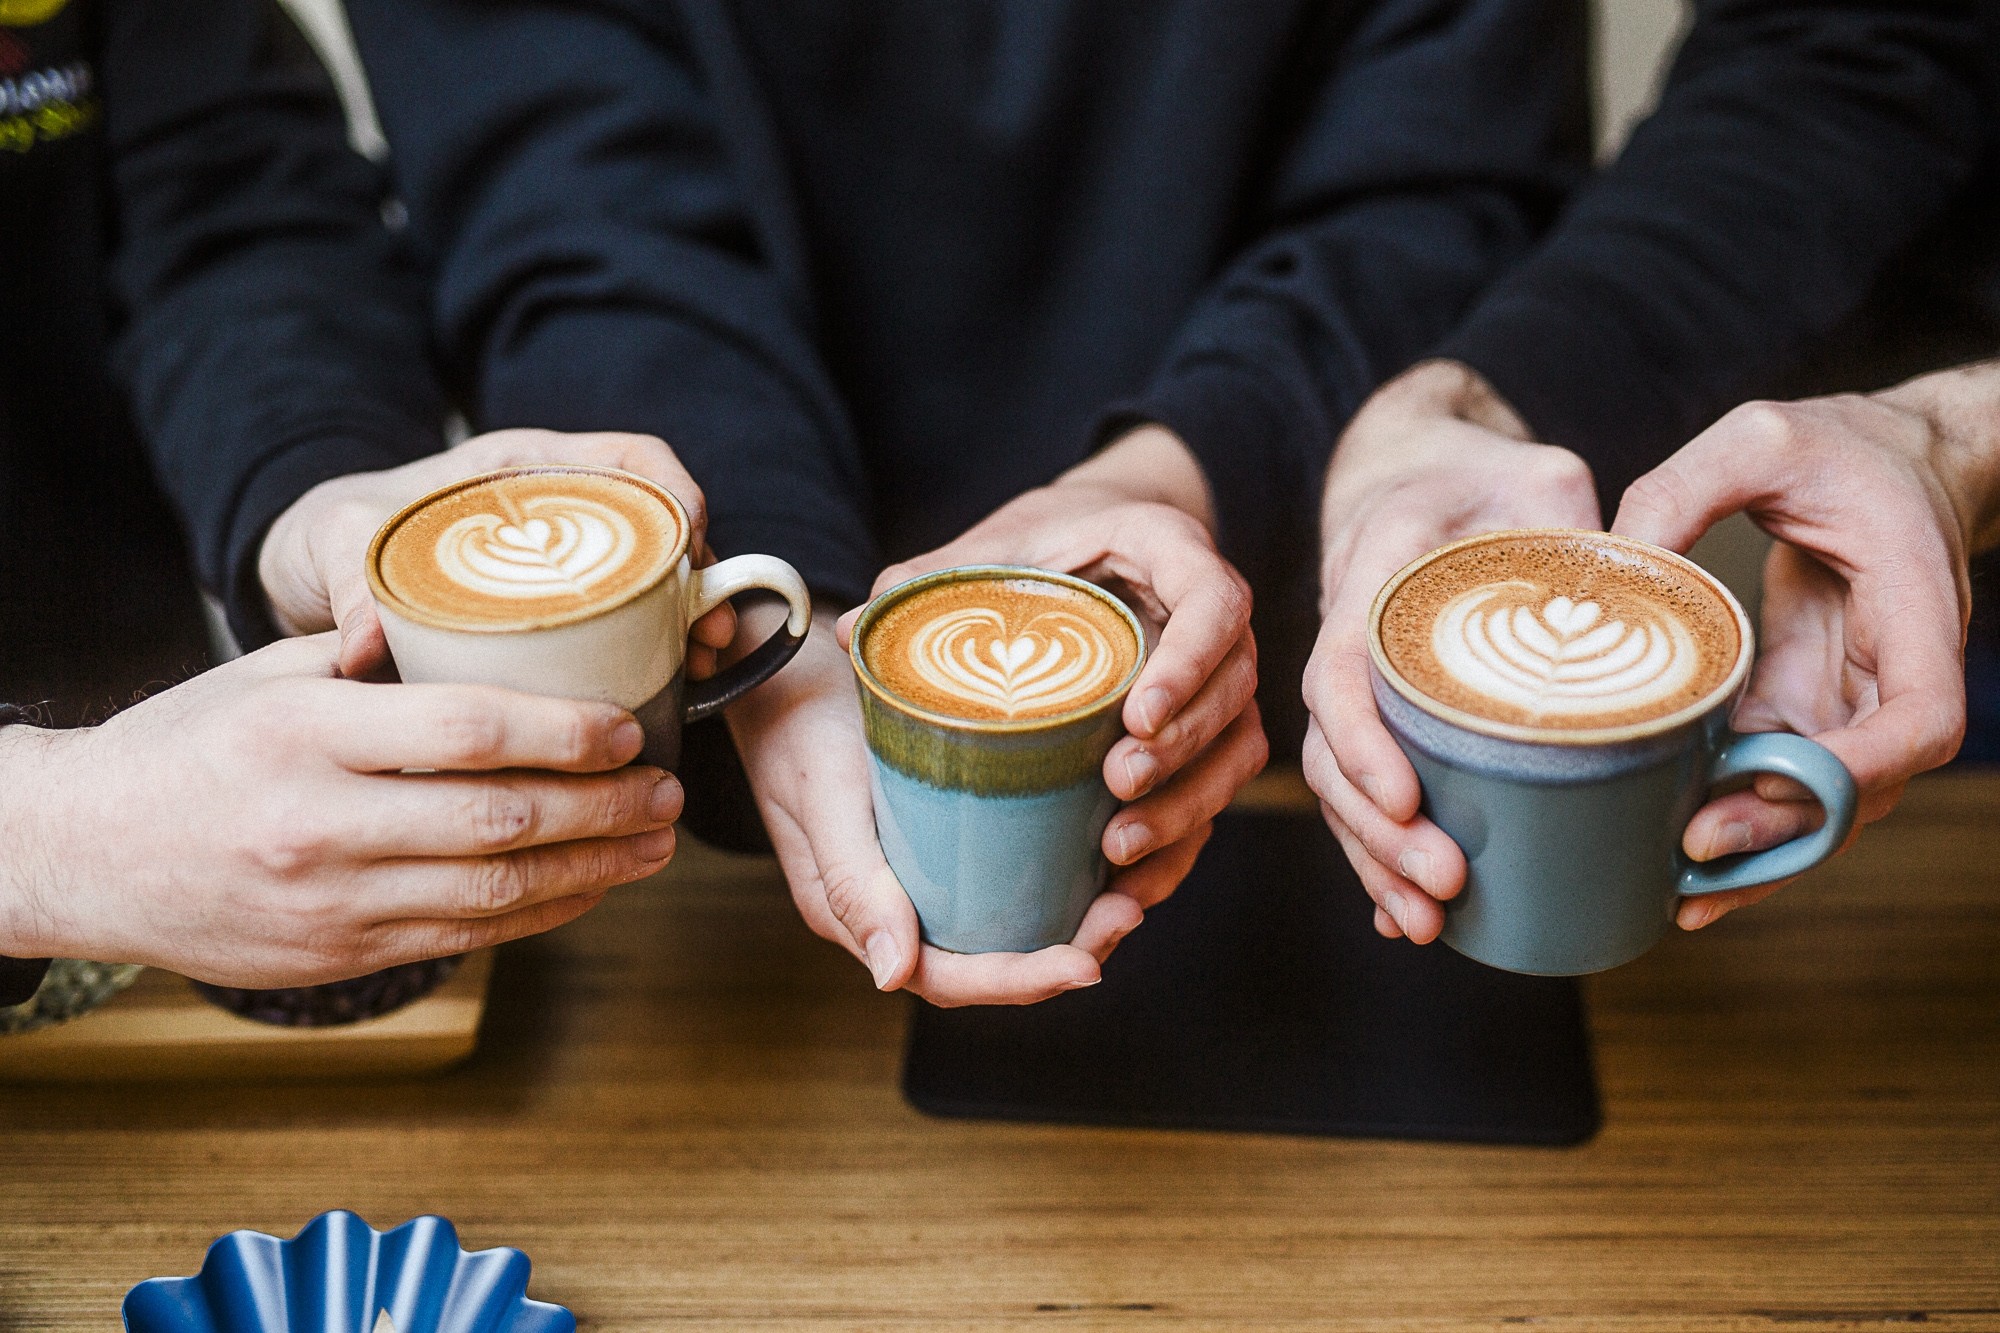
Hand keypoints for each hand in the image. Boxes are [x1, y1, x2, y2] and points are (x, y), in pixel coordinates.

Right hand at [0, 635, 680, 985]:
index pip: (468, 731)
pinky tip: (589, 886)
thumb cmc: (186, 745)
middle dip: (605, 806)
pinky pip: (465, 937)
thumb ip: (370, 655)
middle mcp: (320, 823)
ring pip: (496, 892)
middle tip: (669, 788)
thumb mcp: (263, 674)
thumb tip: (473, 626)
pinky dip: (540, 913)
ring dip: (594, 868)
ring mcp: (331, 901)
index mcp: (305, 733)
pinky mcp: (339, 956)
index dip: (566, 731)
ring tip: (655, 842)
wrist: (82, 853)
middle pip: (501, 818)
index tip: (628, 726)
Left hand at [258, 428, 733, 676]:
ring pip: (655, 581)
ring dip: (692, 620)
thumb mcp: (337, 544)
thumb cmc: (337, 534)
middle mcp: (558, 513)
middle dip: (702, 576)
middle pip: (660, 527)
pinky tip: (672, 693)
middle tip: (712, 631)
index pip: (627, 457)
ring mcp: (564, 569)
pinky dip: (658, 655)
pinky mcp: (559, 620)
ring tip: (705, 666)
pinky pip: (627, 627)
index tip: (693, 533)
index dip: (672, 488)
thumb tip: (363, 650)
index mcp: (521, 468)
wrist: (312, 575)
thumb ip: (348, 586)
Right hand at [729, 610, 1148, 1005]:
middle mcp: (895, 906)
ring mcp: (919, 872)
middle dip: (1066, 952)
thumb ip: (852, 882)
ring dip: (1069, 919)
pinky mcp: (941, 833)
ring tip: (1129, 890)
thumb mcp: (824, 796)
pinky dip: (1054, 875)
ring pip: (1003, 921)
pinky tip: (1101, 851)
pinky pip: (1002, 874)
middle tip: (1130, 909)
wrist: (782, 667)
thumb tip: (895, 977)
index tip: (1089, 965)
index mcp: (860, 916)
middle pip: (989, 958)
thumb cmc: (798, 726)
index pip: (951, 978)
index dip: (1023, 981)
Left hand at [844, 426, 1265, 915]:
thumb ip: (931, 578)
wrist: (1093, 544)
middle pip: (1233, 690)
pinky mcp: (1208, 736)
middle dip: (1182, 750)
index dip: (1190, 662)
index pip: (1215, 604)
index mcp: (1171, 552)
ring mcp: (1219, 682)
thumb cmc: (1043, 542)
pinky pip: (1216, 793)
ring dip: (1187, 805)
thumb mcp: (993, 545)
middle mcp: (1215, 621)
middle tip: (1117, 785)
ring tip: (1118, 847)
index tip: (1139, 715)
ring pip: (1235, 751)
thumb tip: (849, 629)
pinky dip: (1180, 843)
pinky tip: (1129, 886)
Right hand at [1301, 360, 1600, 943]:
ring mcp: (1358, 687)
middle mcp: (1347, 637)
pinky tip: (1404, 916)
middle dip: (1376, 831)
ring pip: (1341, 784)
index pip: (1342, 667)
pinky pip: (1366, 790)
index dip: (1364, 741)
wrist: (1424, 474)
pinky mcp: (1380, 720)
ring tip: (1428, 922)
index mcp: (1374, 573)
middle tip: (1445, 883)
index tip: (1406, 798)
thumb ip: (1579, 525)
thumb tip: (1647, 593)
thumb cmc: (1486, 474)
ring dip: (1375, 859)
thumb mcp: (1541, 475)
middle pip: (1331, 750)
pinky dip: (1379, 855)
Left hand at [1612, 365, 1997, 928]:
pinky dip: (1725, 813)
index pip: (1920, 721)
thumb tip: (1604, 564)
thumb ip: (1682, 488)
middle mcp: (1889, 675)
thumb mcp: (1760, 439)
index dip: (1863, 768)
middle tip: (1692, 853)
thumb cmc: (1843, 444)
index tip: (1787, 785)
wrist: (1889, 454)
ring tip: (1670, 886)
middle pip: (1859, 790)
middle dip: (1783, 832)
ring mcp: (1845, 698)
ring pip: (1813, 801)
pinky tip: (1660, 848)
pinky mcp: (1799, 702)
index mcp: (1913, 612)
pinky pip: (1769, 775)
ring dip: (1752, 847)